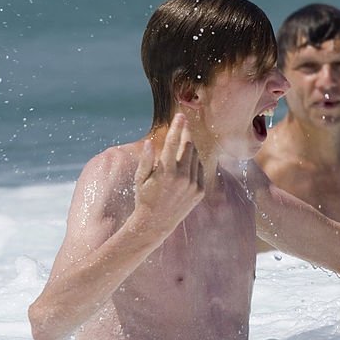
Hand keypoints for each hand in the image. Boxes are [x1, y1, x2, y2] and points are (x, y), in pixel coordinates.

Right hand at [131, 113, 205, 236]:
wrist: (155, 224)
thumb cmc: (144, 198)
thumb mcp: (140, 178)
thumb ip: (146, 159)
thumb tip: (149, 142)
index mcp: (166, 172)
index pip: (173, 142)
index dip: (177, 127)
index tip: (180, 115)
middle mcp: (182, 178)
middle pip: (188, 146)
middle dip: (185, 134)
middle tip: (183, 125)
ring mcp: (193, 185)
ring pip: (195, 157)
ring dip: (189, 147)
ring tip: (182, 144)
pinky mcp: (200, 191)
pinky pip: (199, 169)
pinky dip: (194, 162)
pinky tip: (186, 162)